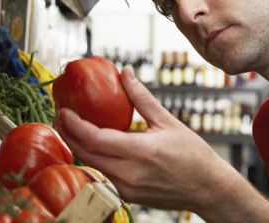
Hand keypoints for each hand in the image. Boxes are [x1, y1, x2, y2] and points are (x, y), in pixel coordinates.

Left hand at [53, 67, 235, 211]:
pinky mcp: (128, 196)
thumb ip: (141, 97)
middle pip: (87, 154)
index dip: (74, 125)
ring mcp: (128, 188)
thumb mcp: (167, 121)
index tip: (64, 111)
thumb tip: (125, 72)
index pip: (95, 139)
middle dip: (68, 135)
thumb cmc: (193, 155)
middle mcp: (130, 174)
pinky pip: (104, 175)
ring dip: (78, 147)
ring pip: (92, 166)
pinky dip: (94, 159)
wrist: (209, 189)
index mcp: (141, 152)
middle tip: (60, 117)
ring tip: (69, 129)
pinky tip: (90, 146)